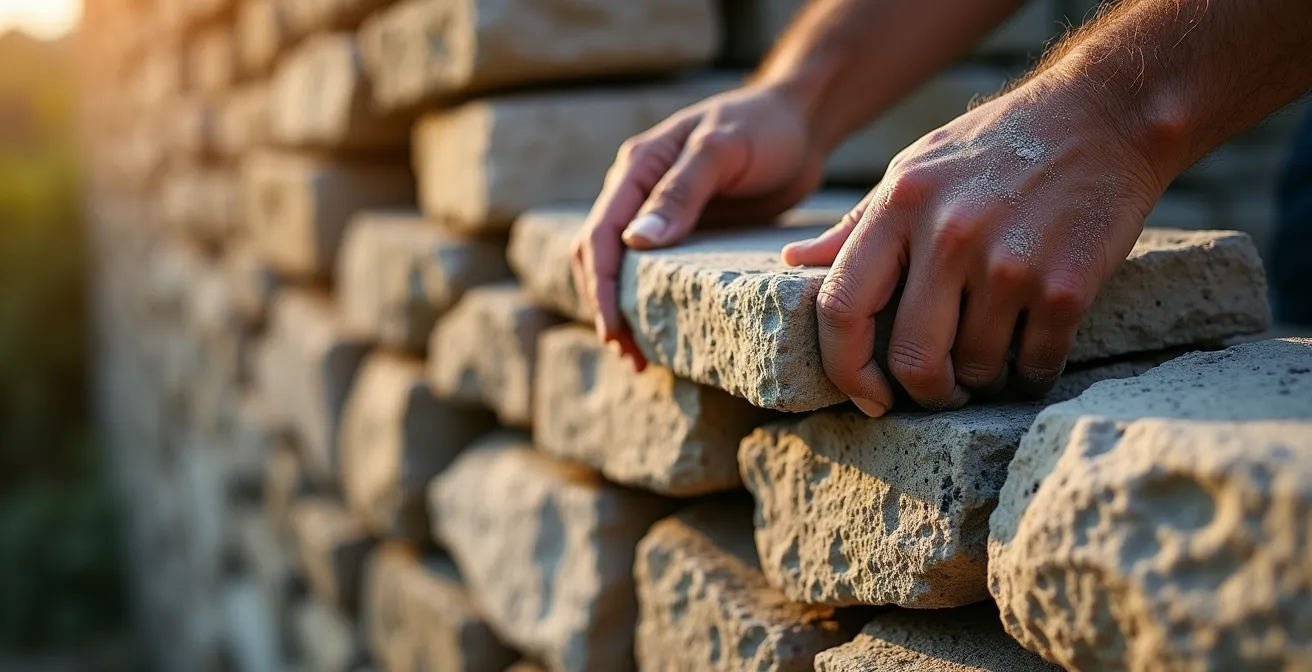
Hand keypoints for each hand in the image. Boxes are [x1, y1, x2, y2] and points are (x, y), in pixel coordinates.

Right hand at [572, 83, 827, 366]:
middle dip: (607, 307)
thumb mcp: (723, 151)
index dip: (602, 287)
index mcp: (637, 168)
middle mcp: (637, 190)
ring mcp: (658, 212)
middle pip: (599, 257)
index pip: (601, 234)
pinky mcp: (686, 230)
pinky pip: (656, 270)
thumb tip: (637, 242)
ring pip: (621, 267)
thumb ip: (681, 191)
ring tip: (640, 355)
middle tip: (631, 355)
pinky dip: (651, 301)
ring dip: (623, 309)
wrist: (801, 122)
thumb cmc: (765, 126)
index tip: (615, 330)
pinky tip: (667, 330)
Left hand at [783, 77, 1164, 415]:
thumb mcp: (915, 168)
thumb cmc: (998, 145)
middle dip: (924, 391)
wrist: (1104, 116)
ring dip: (982, 381)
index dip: (844, 368)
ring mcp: (1009, 262)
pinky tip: (1033, 354)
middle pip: (911, 358)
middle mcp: (948, 235)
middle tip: (940, 390)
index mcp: (899, 206)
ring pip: (976, 369)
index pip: (841, 307)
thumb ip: (858, 224)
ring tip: (992, 358)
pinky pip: (1036, 363)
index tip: (867, 393)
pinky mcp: (1067, 284)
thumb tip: (797, 261)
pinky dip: (1032, 374)